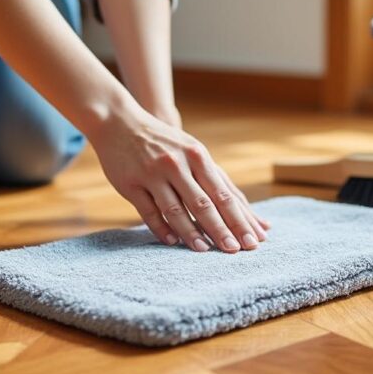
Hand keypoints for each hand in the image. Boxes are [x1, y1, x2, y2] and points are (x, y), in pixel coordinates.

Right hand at [89, 105, 269, 252]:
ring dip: (191, 232)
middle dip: (221, 229)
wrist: (120, 122)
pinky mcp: (130, 184)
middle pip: (203, 204)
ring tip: (204, 250)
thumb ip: (220, 182)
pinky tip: (172, 242)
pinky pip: (148, 212)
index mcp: (197, 156)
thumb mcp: (195, 153)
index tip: (253, 240)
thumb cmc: (168, 143)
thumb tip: (249, 212)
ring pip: (175, 210)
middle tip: (234, 250)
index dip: (238, 219)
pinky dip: (161, 229)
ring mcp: (152, 174)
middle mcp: (176, 164)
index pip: (223, 194)